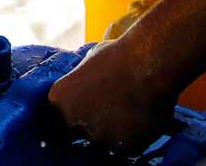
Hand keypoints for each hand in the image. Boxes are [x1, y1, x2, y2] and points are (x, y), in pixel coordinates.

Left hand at [48, 39, 176, 153]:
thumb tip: (83, 88)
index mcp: (58, 100)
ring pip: (104, 142)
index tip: (85, 113)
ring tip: (128, 113)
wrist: (148, 65)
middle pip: (79, 133)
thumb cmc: (118, 57)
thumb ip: (80, 83)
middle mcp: (73, 122)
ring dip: (113, 133)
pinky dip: (134, 138)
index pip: (59, 118)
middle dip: (91, 126)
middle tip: (109, 113)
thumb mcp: (87, 65)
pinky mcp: (124, 148)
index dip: (74, 117)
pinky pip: (126, 148)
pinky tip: (140, 119)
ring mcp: (98, 137)